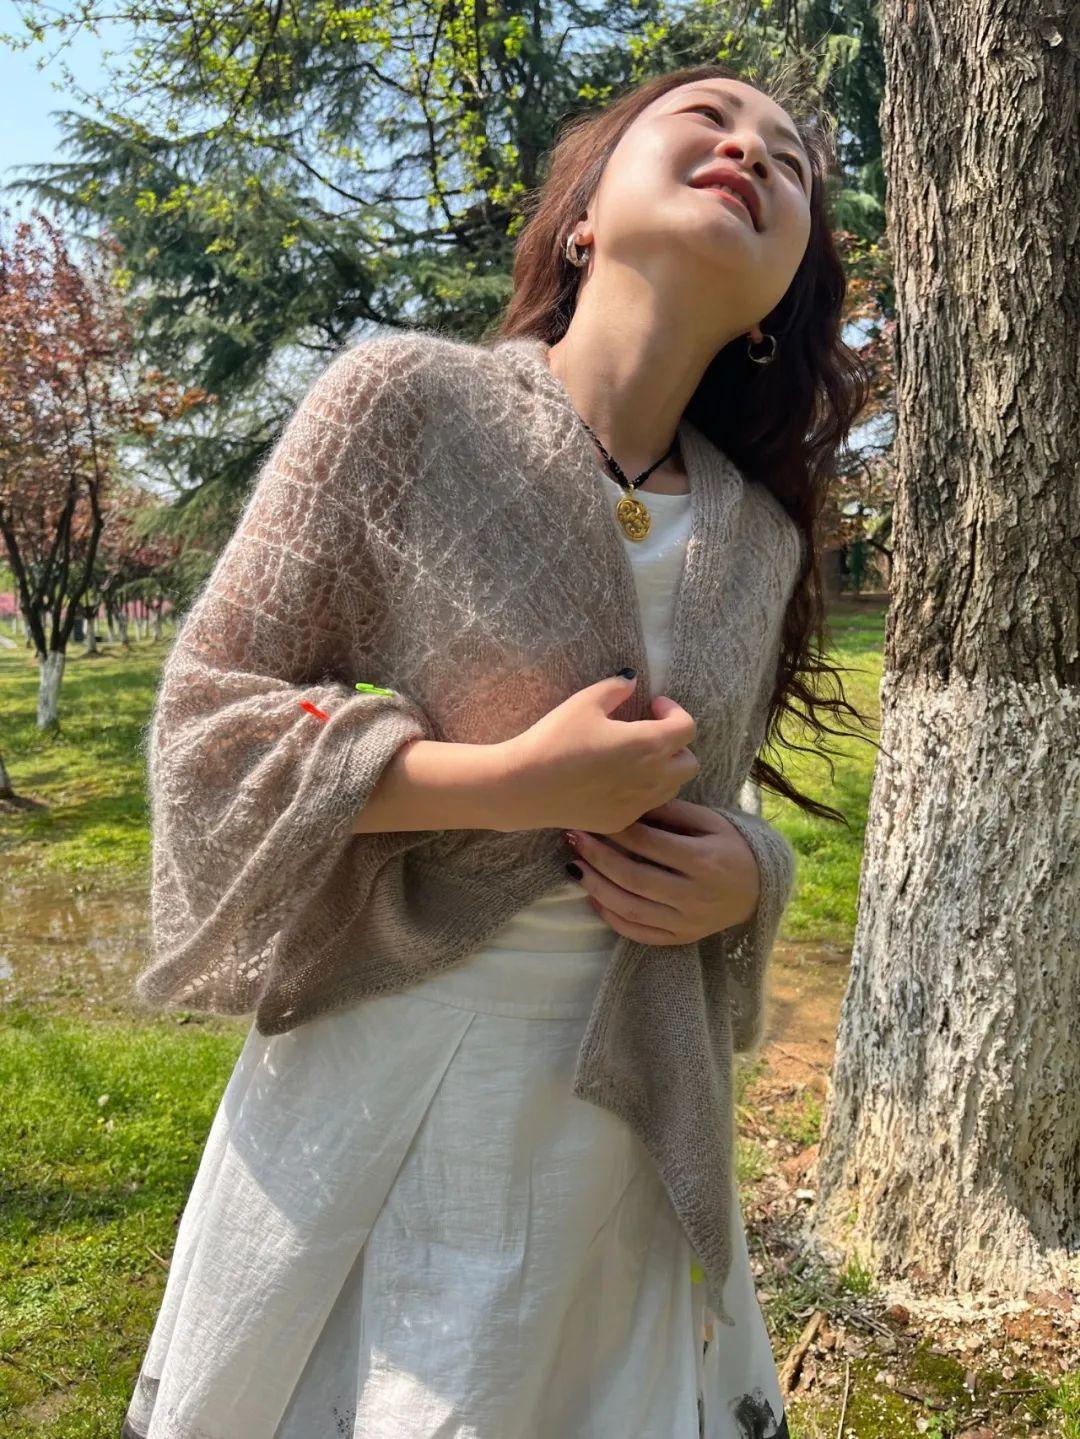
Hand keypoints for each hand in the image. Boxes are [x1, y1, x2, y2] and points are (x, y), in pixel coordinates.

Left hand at [563, 796, 760, 945]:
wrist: (759, 889)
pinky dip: (612, 918)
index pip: (650, 844)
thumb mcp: (710, 822)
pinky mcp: (680, 938)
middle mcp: (695, 895)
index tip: (594, 817)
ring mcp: (687, 921)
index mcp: (704, 860)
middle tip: (573, 839)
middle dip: (598, 857)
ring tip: (575, 866)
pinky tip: (593, 898)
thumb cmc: (730, 846)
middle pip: (634, 878)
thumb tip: (631, 802)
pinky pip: (639, 933)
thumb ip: (673, 812)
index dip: (618, 831)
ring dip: (597, 887)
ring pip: (631, 909)